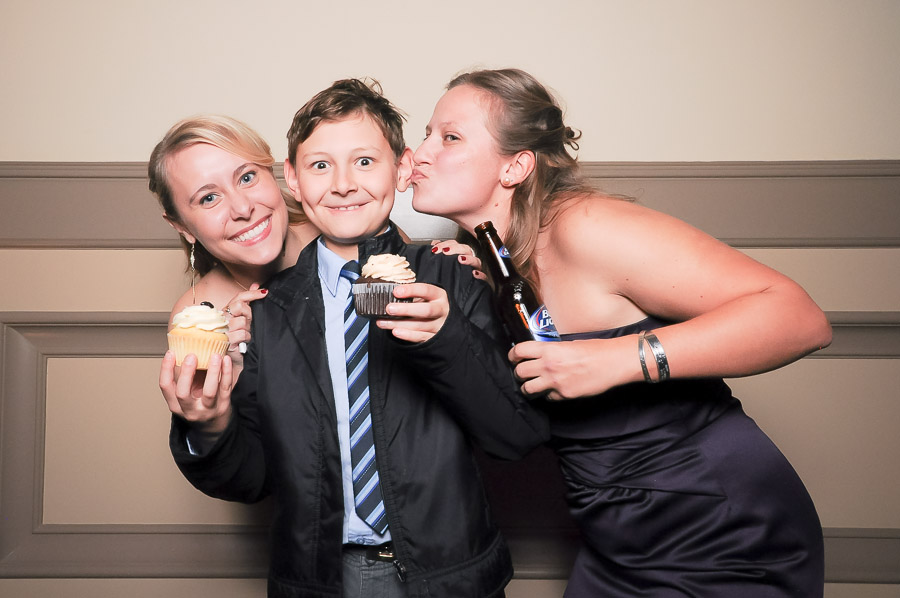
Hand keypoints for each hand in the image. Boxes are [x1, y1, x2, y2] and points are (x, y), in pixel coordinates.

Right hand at [159, 350, 233, 433]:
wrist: (214, 426)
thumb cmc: (198, 404)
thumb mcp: (186, 394)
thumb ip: (184, 377)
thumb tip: (183, 348)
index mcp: (175, 405)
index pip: (165, 387)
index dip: (166, 369)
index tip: (171, 353)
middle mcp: (189, 410)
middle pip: (183, 393)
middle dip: (186, 373)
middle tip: (191, 355)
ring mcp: (207, 410)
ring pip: (209, 392)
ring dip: (212, 372)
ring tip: (214, 356)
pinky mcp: (223, 407)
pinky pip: (225, 388)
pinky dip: (226, 373)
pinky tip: (226, 360)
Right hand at [223, 284, 267, 365]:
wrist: (235, 357)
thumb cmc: (240, 337)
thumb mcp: (245, 318)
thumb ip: (249, 301)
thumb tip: (256, 285)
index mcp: (227, 310)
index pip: (239, 297)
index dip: (252, 293)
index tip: (265, 293)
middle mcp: (223, 318)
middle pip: (240, 307)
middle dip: (249, 314)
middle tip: (251, 321)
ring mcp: (223, 329)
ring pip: (242, 322)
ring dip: (248, 329)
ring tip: (247, 334)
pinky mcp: (226, 340)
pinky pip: (242, 334)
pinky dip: (246, 338)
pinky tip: (245, 342)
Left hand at [375, 282, 449, 342]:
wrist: (442, 320)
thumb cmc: (428, 304)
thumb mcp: (424, 296)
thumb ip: (411, 295)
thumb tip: (390, 294)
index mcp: (438, 295)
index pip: (426, 290)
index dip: (411, 290)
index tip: (396, 291)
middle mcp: (441, 310)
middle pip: (426, 310)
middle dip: (406, 310)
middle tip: (389, 309)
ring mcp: (439, 325)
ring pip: (420, 325)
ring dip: (399, 324)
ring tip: (383, 322)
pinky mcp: (434, 337)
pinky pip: (420, 337)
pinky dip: (407, 335)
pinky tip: (395, 331)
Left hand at [430, 239, 485, 279]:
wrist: (450, 299)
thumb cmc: (446, 280)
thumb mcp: (439, 267)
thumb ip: (438, 254)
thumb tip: (434, 243)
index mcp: (459, 255)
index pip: (455, 244)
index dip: (446, 244)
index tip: (435, 249)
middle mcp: (468, 261)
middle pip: (466, 249)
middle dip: (455, 248)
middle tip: (445, 251)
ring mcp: (474, 270)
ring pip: (476, 261)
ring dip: (469, 259)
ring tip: (461, 259)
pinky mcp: (479, 282)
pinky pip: (484, 277)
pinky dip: (481, 275)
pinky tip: (474, 274)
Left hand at [508, 336, 638, 400]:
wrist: (612, 363)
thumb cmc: (595, 350)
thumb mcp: (569, 344)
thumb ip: (552, 350)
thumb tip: (541, 355)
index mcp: (549, 349)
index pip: (519, 351)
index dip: (513, 355)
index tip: (513, 358)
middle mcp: (548, 366)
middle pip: (519, 372)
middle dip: (518, 373)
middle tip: (522, 373)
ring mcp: (555, 382)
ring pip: (527, 389)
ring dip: (527, 388)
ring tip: (531, 386)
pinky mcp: (564, 395)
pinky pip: (548, 397)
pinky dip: (548, 395)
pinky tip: (554, 390)